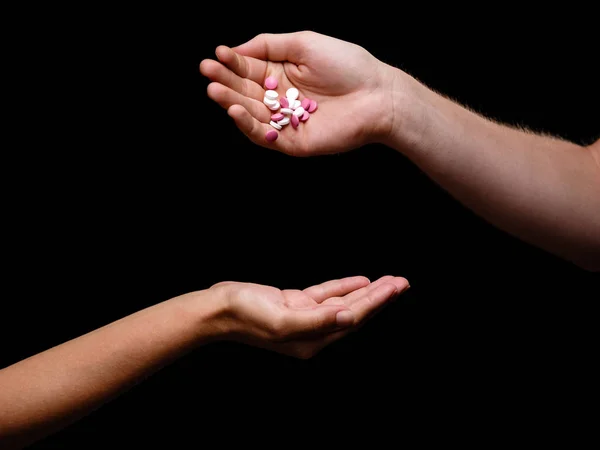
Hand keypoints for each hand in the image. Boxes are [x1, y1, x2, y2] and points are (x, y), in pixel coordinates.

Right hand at [199, 31, 397, 155]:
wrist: (376, 95)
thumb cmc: (347, 65)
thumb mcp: (304, 43)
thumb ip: (270, 45)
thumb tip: (237, 50)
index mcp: (282, 74)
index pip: (249, 69)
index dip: (232, 62)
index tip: (218, 55)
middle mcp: (280, 98)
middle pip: (245, 90)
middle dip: (225, 81)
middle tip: (206, 71)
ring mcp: (285, 121)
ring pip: (251, 113)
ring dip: (230, 102)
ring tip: (214, 90)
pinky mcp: (292, 142)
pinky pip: (265, 135)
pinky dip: (248, 125)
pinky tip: (236, 109)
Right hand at [208, 275, 408, 358]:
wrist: (218, 308)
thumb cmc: (245, 316)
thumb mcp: (281, 321)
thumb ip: (316, 321)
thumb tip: (348, 318)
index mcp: (312, 341)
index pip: (352, 319)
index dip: (376, 303)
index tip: (395, 288)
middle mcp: (312, 331)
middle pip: (353, 312)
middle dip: (379, 297)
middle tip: (402, 282)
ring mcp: (304, 316)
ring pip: (343, 302)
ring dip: (367, 291)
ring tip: (390, 281)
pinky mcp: (295, 303)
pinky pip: (326, 294)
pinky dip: (344, 286)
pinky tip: (360, 281)